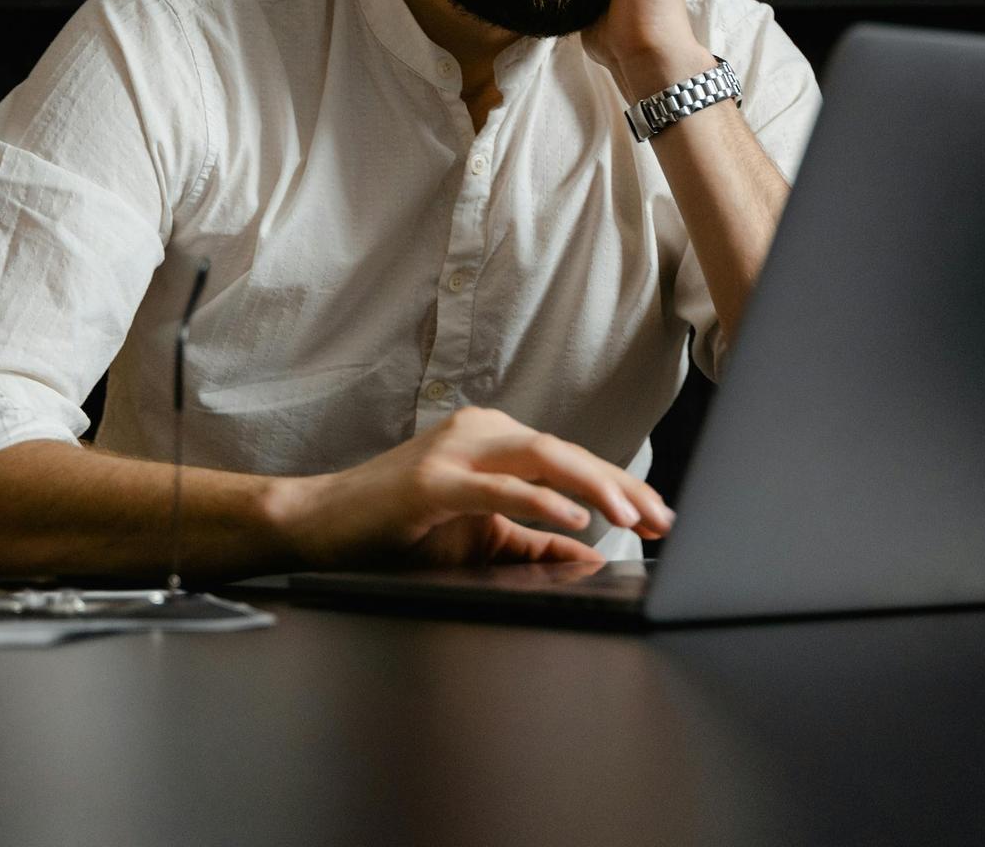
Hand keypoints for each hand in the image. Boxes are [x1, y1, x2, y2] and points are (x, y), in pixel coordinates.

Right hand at [278, 406, 674, 568]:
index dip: (619, 483)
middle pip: (566, 451)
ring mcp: (455, 450)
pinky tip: (576, 518)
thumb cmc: (398, 528)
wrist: (320, 523)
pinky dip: (541, 501)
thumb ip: (532, 541)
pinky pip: (498, 487)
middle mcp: (481, 431)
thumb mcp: (478, 537)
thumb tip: (590, 552)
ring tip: (633, 514)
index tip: (660, 514)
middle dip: (622, 484)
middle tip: (664, 517)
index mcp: (494, 439)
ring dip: (594, 485)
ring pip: (541, 456)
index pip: (570, 458)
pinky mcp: (432, 480)